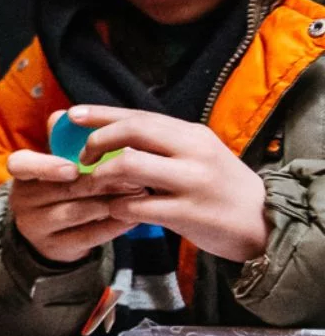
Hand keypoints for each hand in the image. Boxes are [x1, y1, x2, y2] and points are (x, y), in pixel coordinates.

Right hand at [5, 144, 137, 265]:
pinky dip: (114, 225)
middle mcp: (23, 201)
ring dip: (112, 201)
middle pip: (62, 189)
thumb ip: (63, 140)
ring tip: (141, 191)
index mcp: (23, 175)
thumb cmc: (62, 187)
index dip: (46, 165)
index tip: (73, 167)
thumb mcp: (59, 163)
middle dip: (101, 179)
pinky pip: (88, 236)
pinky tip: (134, 215)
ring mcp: (37, 227)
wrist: (54, 233)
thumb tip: (63, 115)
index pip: (20, 164)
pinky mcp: (56, 248)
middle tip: (136, 172)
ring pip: (77, 212)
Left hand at [68, 105, 269, 262]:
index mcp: (191, 134)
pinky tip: (115, 210)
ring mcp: (192, 181)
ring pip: (129, 164)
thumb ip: (157, 144)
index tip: (71, 114)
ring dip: (101, 175)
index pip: (139, 115)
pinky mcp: (189, 213)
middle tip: (82, 159)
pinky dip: (118, 207)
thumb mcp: (195, 155)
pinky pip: (138, 205)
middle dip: (96, 142)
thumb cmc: (219, 187)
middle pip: (132, 131)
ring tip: (94, 185)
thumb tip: (108, 132)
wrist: (264, 221)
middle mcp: (193, 151)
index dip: (101, 114)